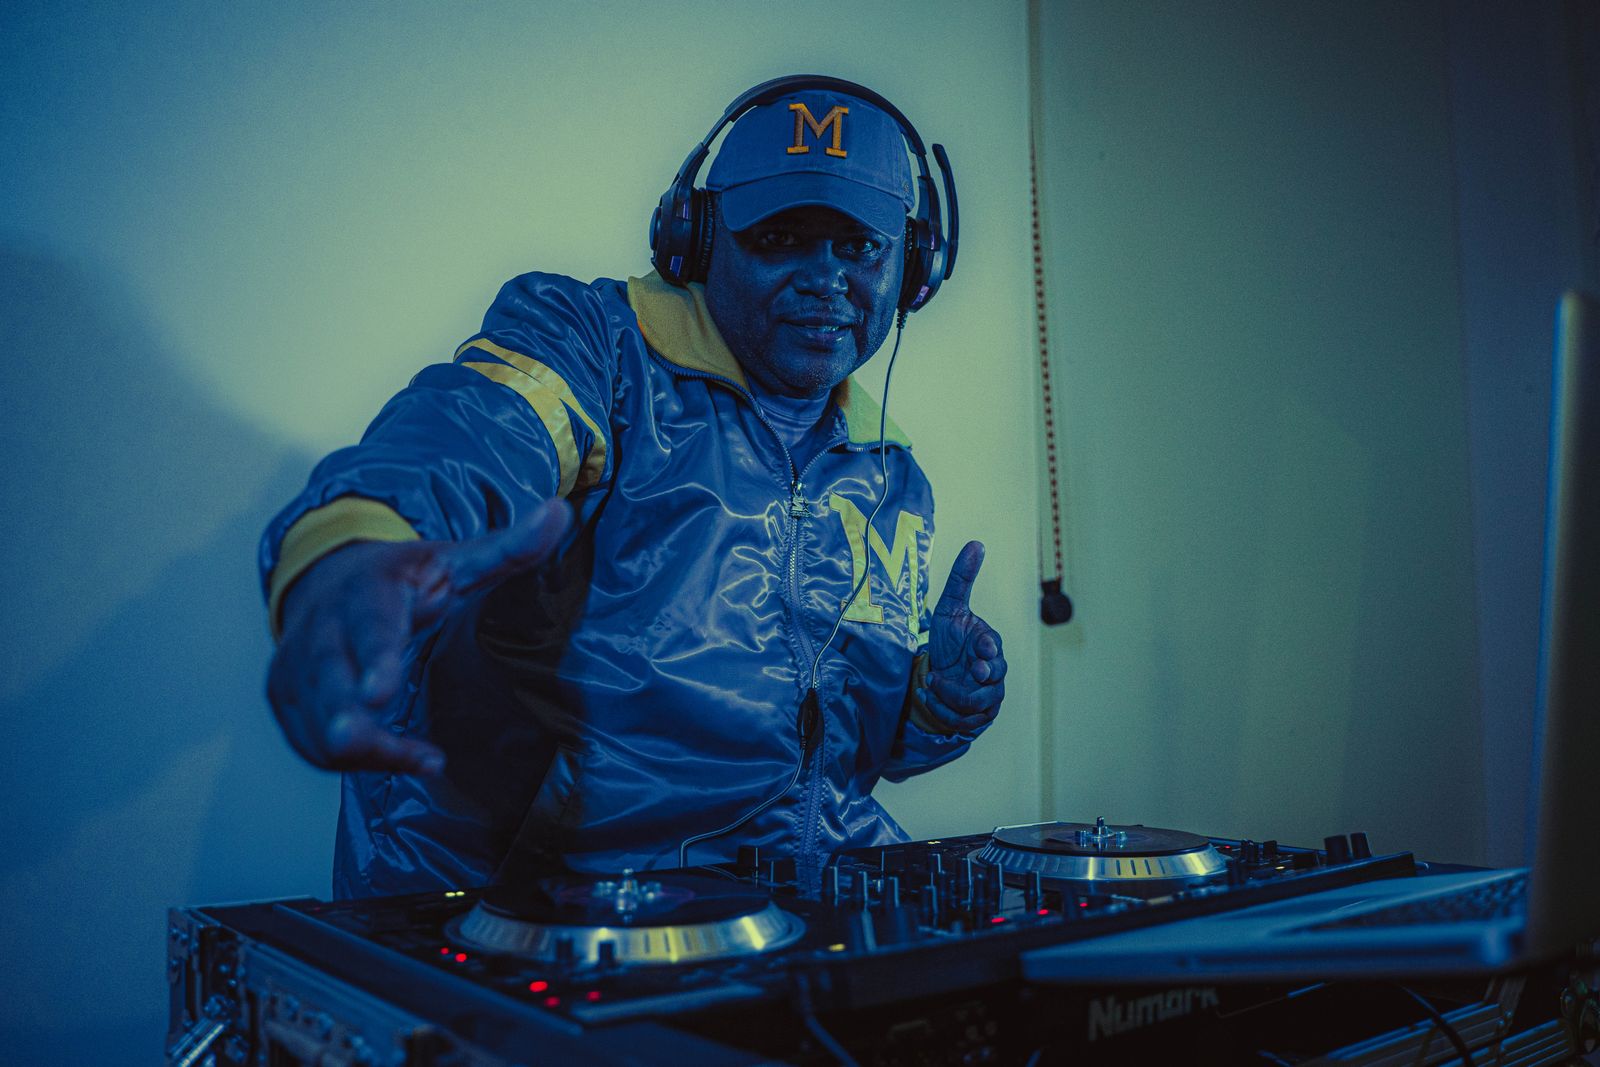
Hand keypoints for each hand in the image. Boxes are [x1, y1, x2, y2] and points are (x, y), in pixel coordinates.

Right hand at [266, 499, 572, 774]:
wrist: (328, 580)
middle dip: (339, 714)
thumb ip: (509, 547)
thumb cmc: (403, 578)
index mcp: (367, 593)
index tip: (380, 692)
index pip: (370, 628)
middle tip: (352, 739)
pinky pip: (311, 744)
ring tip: (424, 760)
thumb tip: (560, 512)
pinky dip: (356, 761)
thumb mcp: (456, 559)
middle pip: (326, 681)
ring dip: (367, 750)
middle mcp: (322, 631)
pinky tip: (406, 760)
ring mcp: (296, 668)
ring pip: (318, 722)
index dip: (374, 659)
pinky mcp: (286, 699)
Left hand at [918, 540, 1005, 730]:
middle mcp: (992, 670)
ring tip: (931, 684)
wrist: (938, 671)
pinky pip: (968, 721)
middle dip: (980, 677)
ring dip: (953, 696)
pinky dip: (946, 712)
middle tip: (966, 671)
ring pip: (980, 703)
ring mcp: (987, 695)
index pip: (994, 647)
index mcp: (988, 644)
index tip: (979, 647)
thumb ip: (962, 577)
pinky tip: (928, 697)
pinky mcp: (977, 716)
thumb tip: (976, 543)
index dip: (988, 647)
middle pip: (995, 678)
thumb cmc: (949, 639)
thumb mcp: (950, 607)